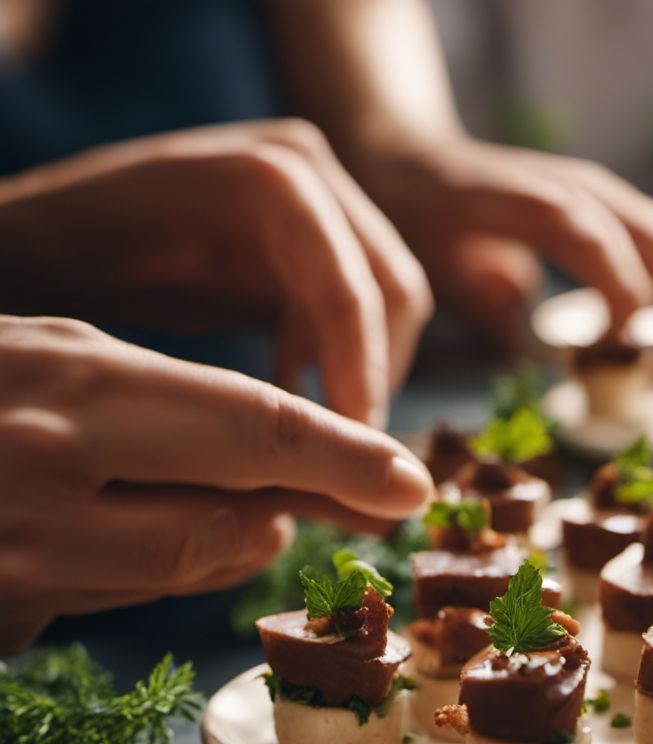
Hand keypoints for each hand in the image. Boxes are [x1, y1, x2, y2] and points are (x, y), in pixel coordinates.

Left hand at [0, 119, 433, 426]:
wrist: (51, 224)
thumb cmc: (49, 257)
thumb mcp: (102, 302)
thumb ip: (192, 357)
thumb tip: (273, 447)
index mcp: (262, 180)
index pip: (349, 290)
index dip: (361, 377)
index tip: (351, 452)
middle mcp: (302, 169)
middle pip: (393, 292)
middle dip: (373, 379)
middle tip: (342, 456)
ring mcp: (315, 196)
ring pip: (390, 303)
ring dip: (364, 371)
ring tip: (317, 432)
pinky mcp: (315, 232)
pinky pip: (359, 304)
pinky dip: (341, 356)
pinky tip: (294, 394)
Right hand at [0, 315, 433, 652]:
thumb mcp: (60, 353)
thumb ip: (170, 411)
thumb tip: (286, 487)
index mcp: (69, 387)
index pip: (250, 427)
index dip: (345, 457)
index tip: (413, 483)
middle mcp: (42, 478)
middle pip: (233, 520)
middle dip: (297, 507)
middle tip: (338, 495)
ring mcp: (18, 558)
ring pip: (190, 571)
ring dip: (233, 539)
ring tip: (217, 495)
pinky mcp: (1, 615)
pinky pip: (125, 603)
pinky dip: (168, 568)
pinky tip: (149, 528)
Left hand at [355, 137, 652, 330]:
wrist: (397, 155)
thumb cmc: (405, 216)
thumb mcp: (418, 252)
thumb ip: (464, 279)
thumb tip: (516, 294)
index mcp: (495, 198)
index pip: (567, 223)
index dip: (607, 268)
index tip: (628, 327)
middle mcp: (540, 183)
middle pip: (618, 214)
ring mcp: (561, 186)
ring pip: (631, 214)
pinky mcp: (572, 198)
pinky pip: (625, 222)